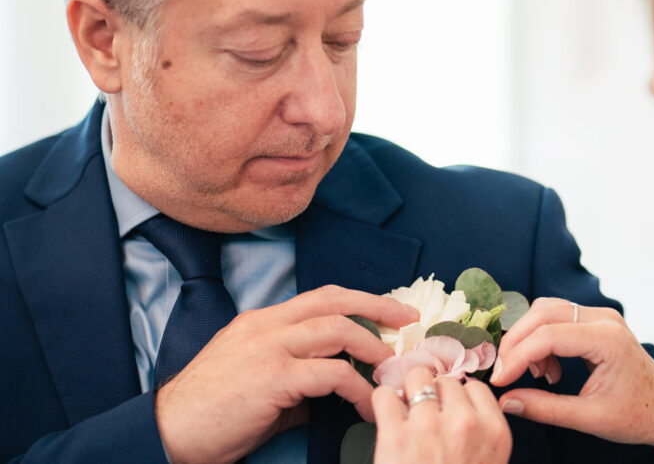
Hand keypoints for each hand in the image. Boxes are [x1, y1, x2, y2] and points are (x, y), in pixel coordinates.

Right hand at [154, 285, 417, 463]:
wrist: (167, 433)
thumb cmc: (210, 414)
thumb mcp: (257, 382)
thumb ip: (296, 375)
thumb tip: (337, 386)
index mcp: (262, 321)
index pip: (321, 298)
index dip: (360, 301)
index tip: (390, 312)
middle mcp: (266, 325)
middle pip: (335, 301)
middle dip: (378, 308)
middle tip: (408, 322)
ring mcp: (269, 348)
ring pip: (337, 330)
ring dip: (372, 347)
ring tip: (391, 369)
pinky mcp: (272, 377)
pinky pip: (331, 374)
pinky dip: (357, 386)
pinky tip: (368, 403)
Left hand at [372, 366, 511, 463]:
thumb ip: (481, 433)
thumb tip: (459, 404)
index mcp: (493, 432)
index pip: (476, 388)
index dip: (459, 396)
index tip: (449, 406)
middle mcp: (464, 423)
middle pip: (447, 381)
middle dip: (434, 392)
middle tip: (424, 410)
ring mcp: (429, 426)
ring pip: (417, 378)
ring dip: (408, 391)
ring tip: (403, 408)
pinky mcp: (395, 436)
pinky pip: (384, 395)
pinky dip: (381, 401)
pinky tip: (385, 414)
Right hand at [489, 297, 653, 449]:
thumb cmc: (639, 415)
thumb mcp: (590, 418)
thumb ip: (545, 409)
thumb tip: (505, 401)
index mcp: (607, 340)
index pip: (547, 336)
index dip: (516, 357)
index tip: (498, 380)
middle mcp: (604, 319)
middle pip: (542, 313)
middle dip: (516, 342)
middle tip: (503, 373)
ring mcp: (601, 316)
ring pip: (546, 310)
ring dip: (529, 338)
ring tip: (535, 375)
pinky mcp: (596, 321)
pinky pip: (557, 317)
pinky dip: (542, 339)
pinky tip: (549, 369)